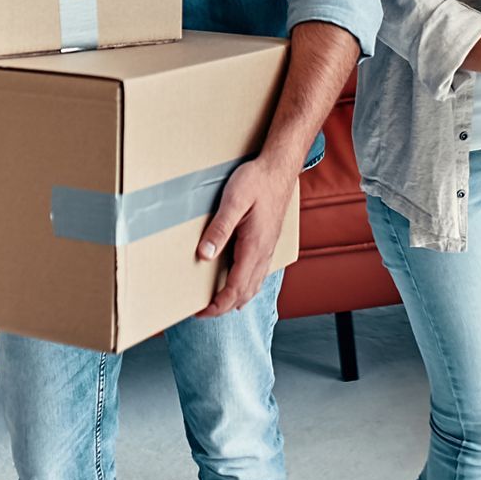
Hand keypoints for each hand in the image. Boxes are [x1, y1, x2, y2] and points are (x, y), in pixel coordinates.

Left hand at [194, 156, 298, 317]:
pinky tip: (238, 282)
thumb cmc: (257, 180)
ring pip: (254, 286)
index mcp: (254, 247)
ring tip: (218, 302)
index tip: (200, 312)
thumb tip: (205, 255)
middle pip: (245, 293)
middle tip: (203, 311)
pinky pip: (259, 274)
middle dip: (224, 307)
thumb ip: (219, 229)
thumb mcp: (233, 201)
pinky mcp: (269, 242)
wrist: (280, 167)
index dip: (217, 306)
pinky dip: (246, 286)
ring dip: (236, 298)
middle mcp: (264, 252)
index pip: (235, 289)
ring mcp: (268, 248)